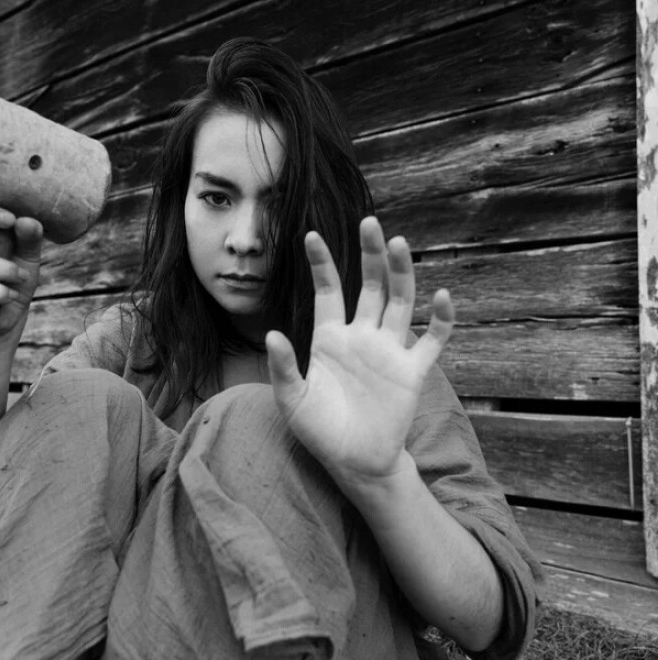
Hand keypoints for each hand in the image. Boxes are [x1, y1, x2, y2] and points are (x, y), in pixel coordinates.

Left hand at [266, 216, 453, 486]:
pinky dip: (440, 319)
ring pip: (399, 302)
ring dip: (401, 274)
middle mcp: (362, 337)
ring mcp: (389, 351)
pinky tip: (441, 296)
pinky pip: (432, 341)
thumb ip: (283, 367)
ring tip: (399, 243)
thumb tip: (273, 334)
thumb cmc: (319, 431)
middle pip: (369, 286)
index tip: (311, 236)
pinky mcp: (412, 371)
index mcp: (329, 338)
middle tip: (370, 223)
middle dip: (370, 255)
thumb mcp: (292, 400)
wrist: (353, 462)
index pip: (328, 291)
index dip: (321, 264)